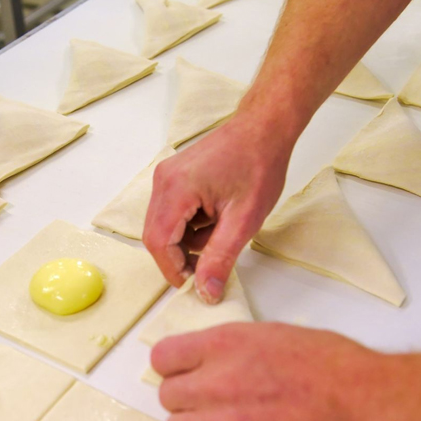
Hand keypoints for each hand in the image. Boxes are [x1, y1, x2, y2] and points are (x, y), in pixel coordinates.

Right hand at [143, 112, 294, 302]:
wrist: (264, 128)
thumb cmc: (258, 166)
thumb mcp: (244, 220)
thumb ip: (220, 257)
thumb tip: (205, 292)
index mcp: (176, 188)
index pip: (158, 242)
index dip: (173, 269)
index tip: (194, 286)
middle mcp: (163, 180)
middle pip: (156, 234)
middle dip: (180, 256)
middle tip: (209, 267)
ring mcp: (166, 176)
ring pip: (164, 225)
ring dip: (188, 240)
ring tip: (222, 231)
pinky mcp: (174, 176)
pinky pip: (172, 211)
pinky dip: (190, 225)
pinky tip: (216, 218)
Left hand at [152, 323, 420, 420]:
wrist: (367, 407)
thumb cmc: (333, 369)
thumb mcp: (273, 336)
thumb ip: (230, 349)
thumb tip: (204, 362)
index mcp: (225, 344)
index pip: (163, 357)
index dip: (173, 368)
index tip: (182, 375)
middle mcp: (217, 382)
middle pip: (167, 397)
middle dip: (187, 402)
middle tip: (213, 406)